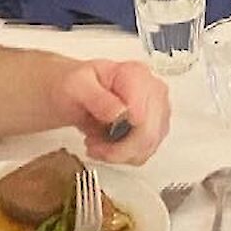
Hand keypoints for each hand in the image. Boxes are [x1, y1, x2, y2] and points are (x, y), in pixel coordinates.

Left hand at [50, 59, 170, 164]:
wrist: (73, 91)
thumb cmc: (75, 84)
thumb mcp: (76, 86)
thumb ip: (97, 97)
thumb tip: (120, 112)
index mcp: (136, 75)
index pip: (142, 116)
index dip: (121, 136)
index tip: (95, 139)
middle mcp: (152, 90)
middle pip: (148, 135)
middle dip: (117, 149)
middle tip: (92, 146)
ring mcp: (156, 109)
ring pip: (147, 147)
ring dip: (118, 154)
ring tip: (97, 144)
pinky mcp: (154, 127)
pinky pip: (144, 152)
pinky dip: (123, 156)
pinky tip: (107, 146)